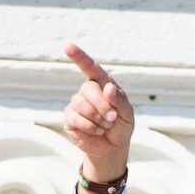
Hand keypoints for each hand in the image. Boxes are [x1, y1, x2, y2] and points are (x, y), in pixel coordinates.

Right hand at [62, 41, 134, 193]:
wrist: (113, 148)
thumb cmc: (121, 126)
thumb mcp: (127, 113)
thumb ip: (119, 100)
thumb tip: (107, 87)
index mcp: (101, 84)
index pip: (89, 67)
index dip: (78, 56)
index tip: (67, 45)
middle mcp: (87, 91)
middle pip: (88, 90)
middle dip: (102, 105)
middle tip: (112, 118)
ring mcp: (76, 104)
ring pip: (81, 105)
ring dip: (97, 118)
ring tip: (105, 126)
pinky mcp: (70, 119)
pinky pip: (76, 118)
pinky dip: (90, 127)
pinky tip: (97, 131)